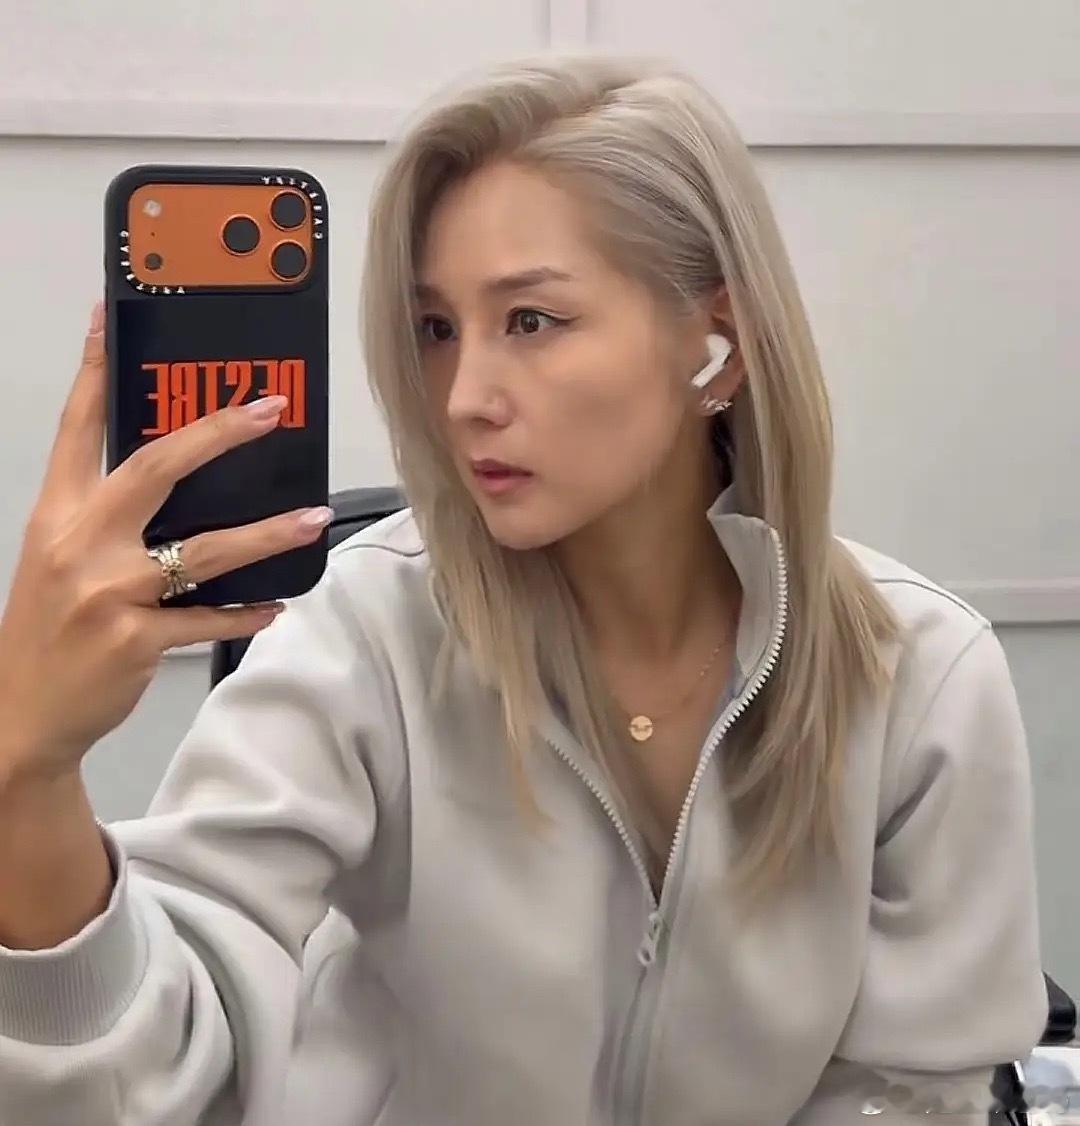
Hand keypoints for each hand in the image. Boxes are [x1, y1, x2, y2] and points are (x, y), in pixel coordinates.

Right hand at [0, 299, 333, 785]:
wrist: (21, 711)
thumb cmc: (47, 628)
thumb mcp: (58, 559)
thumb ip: (106, 519)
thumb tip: (178, 481)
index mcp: (56, 514)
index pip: (77, 428)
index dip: (92, 370)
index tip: (109, 316)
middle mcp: (80, 543)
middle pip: (155, 468)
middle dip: (216, 433)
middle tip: (268, 410)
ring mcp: (109, 593)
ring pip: (203, 550)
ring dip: (266, 533)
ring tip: (313, 517)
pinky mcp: (135, 639)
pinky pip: (208, 620)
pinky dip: (246, 612)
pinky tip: (274, 604)